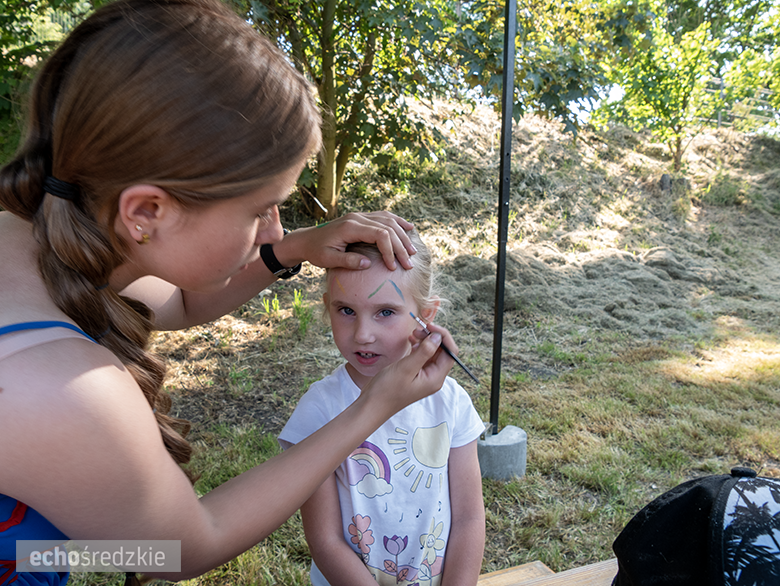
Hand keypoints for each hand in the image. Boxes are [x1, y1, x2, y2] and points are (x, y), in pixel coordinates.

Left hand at [278, 211, 415, 270]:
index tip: (393, 267)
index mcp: (350, 227)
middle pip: (387, 227)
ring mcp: (360, 216)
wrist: (307, 240)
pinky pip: (383, 216)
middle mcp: (357, 218)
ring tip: (412, 251)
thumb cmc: (316, 251)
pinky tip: (409, 228)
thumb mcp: (328, 260)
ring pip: (388, 220)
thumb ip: (347, 262)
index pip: (379, 234)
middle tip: (409, 263)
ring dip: (403, 235)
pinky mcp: (361, 218)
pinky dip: (397, 222)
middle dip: (401, 246)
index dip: (390, 250)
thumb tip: (368, 264)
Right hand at [364, 323, 455, 411]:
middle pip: (442, 352)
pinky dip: (419, 347)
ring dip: (425, 341)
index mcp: (435, 378)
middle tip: (417, 329)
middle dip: (433, 337)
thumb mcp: (406, 368)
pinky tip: (411, 342)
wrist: (372, 405)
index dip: (443, 337)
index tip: (430, 326)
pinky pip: (423, 357)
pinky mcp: (416, 374)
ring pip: (432, 353)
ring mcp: (425, 376)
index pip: (450, 353)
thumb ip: (424, 352)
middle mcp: (433, 377)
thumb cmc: (387, 390)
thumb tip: (438, 337)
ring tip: (413, 334)